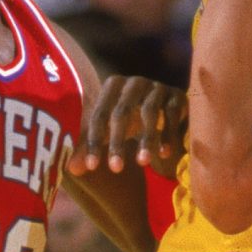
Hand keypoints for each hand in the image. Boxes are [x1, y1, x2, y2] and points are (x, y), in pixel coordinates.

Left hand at [71, 74, 188, 177]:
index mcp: (112, 86)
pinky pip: (172, 114)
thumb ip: (92, 148)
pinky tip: (165, 155)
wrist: (168, 110)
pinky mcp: (178, 95)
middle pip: (121, 112)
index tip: (91, 167)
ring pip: (149, 112)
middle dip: (117, 142)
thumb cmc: (132, 122)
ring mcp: (157, 87)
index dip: (93, 141)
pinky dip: (168, 135)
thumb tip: (73, 169)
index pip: (99, 115)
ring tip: (142, 162)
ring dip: (146, 138)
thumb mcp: (111, 133)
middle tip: (115, 168)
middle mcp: (134, 82)